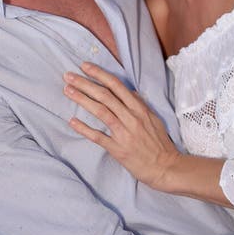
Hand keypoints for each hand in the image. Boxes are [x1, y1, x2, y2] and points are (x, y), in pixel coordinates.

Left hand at [63, 61, 181, 189]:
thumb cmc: (160, 143)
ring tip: (67, 91)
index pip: (116, 85)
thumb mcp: (153, 118)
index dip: (99, 74)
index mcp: (139, 108)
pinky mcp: (117, 149)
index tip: (85, 66)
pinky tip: (72, 121)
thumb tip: (129, 91)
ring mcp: (123, 133)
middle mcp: (131, 117)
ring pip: (100, 111)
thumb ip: (140, 104)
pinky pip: (98, 136)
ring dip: (82, 99)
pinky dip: (84, 128)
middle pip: (104, 95)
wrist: (166, 167)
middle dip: (84, 83)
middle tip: (68, 76)